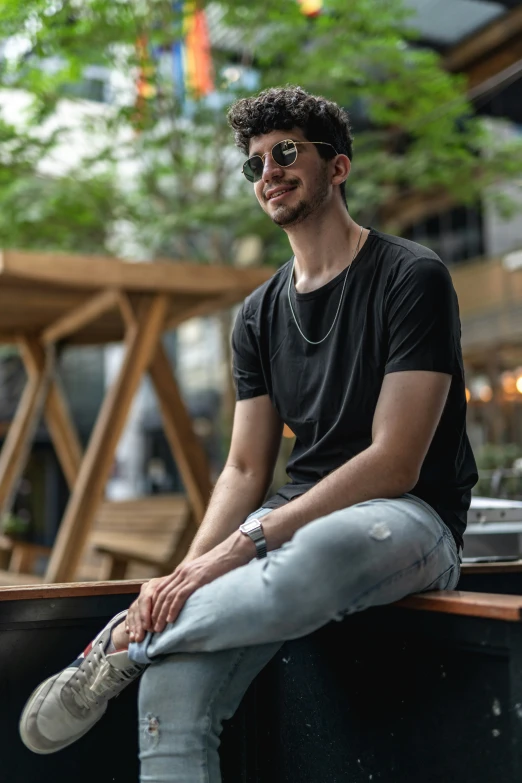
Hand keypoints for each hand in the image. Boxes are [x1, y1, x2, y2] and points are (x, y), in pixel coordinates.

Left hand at [125, 532, 252, 642]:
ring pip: (168, 597)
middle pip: (161, 594)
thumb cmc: (223, 562)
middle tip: (150, 629)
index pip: (161, 589)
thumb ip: (195, 582)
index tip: (151, 619)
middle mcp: (182, 572)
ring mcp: (189, 575)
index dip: (154, 605)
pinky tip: (170, 619)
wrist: (234, 549)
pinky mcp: (198, 579)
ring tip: (157, 629)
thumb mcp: (204, 572)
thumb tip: (193, 598)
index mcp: (182, 571)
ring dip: (160, 614)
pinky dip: (173, 608)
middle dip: (153, 613)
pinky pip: (181, 595)